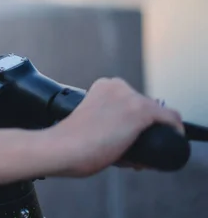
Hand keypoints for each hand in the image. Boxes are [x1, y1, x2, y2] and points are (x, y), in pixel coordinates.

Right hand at [48, 77, 183, 176]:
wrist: (64, 147)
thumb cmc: (71, 141)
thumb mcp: (88, 123)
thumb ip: (105, 122)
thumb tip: (127, 144)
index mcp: (102, 86)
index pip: (130, 100)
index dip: (132, 120)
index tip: (127, 137)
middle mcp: (117, 85)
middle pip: (144, 106)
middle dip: (142, 126)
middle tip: (131, 147)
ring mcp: (130, 97)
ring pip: (156, 114)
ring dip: (151, 132)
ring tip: (137, 154)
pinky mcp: (141, 111)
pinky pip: (171, 117)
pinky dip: (175, 128)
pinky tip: (173, 137)